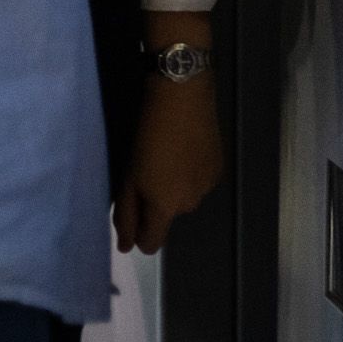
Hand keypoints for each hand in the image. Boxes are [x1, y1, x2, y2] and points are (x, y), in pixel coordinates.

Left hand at [116, 38, 223, 253]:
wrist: (182, 95)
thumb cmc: (147, 133)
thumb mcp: (128, 175)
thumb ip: (125, 214)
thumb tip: (124, 246)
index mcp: (165, 207)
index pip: (152, 244)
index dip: (139, 234)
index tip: (132, 212)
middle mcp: (190, 204)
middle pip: (167, 217)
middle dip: (156, 202)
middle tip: (146, 169)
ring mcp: (208, 186)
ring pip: (184, 198)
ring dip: (174, 186)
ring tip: (167, 154)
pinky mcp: (219, 168)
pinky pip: (199, 181)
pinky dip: (190, 172)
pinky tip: (185, 148)